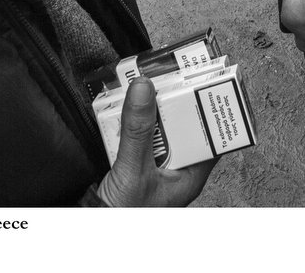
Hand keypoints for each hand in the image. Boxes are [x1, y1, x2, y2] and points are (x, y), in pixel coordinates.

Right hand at [94, 78, 215, 206]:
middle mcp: (176, 170)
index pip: (211, 135)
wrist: (92, 227)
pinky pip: (139, 136)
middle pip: (184, 127)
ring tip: (146, 86)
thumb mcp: (133, 169)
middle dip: (174, 102)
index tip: (205, 81)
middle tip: (170, 77)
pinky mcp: (134, 164)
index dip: (210, 108)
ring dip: (151, 111)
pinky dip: (133, 122)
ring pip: (160, 130)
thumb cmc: (123, 215)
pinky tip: (126, 108)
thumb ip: (138, 131)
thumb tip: (145, 90)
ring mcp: (155, 167)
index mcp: (190, 175)